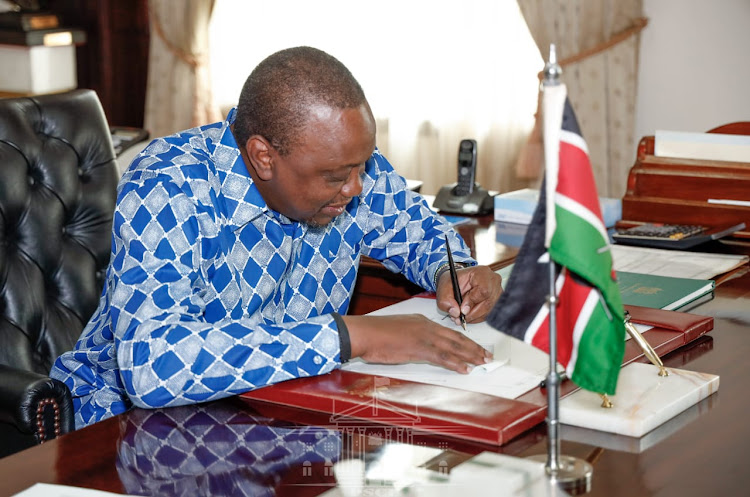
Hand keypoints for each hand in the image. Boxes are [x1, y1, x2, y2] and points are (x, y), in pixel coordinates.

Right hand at [342, 314, 490, 373]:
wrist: (365, 333)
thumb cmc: (375, 334)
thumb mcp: (397, 331)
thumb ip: (411, 337)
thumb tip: (417, 346)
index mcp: (421, 321)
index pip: (448, 331)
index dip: (464, 340)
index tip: (474, 347)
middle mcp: (426, 327)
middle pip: (456, 338)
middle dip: (473, 347)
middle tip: (487, 355)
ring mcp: (424, 337)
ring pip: (453, 347)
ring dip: (470, 356)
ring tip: (482, 363)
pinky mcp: (419, 348)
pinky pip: (442, 357)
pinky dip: (455, 363)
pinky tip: (465, 369)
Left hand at [436, 265, 502, 325]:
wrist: (459, 282)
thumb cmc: (454, 282)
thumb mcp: (444, 288)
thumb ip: (446, 300)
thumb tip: (455, 312)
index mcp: (482, 272)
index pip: (483, 289)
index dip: (473, 302)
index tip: (462, 310)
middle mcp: (493, 281)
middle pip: (488, 302)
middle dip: (472, 313)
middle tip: (460, 317)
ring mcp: (497, 291)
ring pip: (489, 310)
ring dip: (474, 317)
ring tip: (462, 317)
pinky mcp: (497, 300)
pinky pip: (489, 313)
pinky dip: (478, 317)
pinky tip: (469, 315)